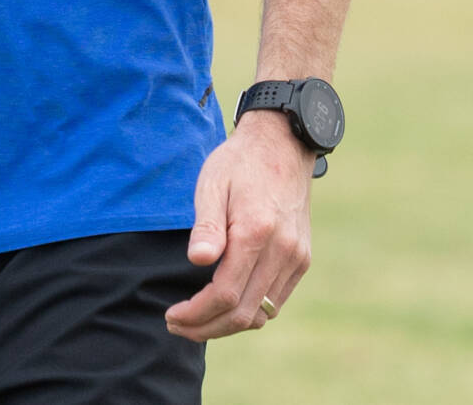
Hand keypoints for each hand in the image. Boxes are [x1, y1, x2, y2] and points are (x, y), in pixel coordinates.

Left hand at [165, 109, 315, 340]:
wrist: (282, 145)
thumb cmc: (238, 163)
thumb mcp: (211, 183)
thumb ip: (206, 225)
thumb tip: (198, 261)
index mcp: (257, 233)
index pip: (225, 294)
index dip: (196, 313)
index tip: (171, 316)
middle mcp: (283, 252)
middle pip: (244, 313)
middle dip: (207, 327)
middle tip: (177, 326)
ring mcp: (296, 258)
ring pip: (262, 314)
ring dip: (228, 326)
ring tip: (196, 322)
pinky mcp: (301, 259)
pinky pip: (275, 301)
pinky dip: (249, 312)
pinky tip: (224, 307)